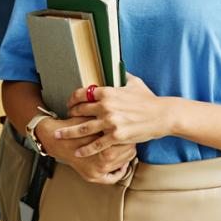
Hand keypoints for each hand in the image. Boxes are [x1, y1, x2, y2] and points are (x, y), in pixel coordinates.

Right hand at [36, 116, 136, 184]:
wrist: (56, 140)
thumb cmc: (76, 127)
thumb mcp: (96, 121)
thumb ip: (112, 123)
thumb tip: (129, 120)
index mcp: (105, 153)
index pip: (128, 145)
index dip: (130, 135)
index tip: (131, 129)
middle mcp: (102, 166)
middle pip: (128, 155)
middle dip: (129, 145)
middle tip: (130, 137)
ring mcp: (96, 174)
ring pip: (122, 165)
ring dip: (125, 156)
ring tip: (126, 146)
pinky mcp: (91, 177)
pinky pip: (112, 178)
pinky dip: (118, 171)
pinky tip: (121, 163)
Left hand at [57, 73, 173, 158]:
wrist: (162, 115)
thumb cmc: (148, 99)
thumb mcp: (135, 83)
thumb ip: (122, 76)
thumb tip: (116, 68)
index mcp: (108, 92)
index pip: (82, 93)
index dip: (73, 99)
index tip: (70, 104)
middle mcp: (106, 106)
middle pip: (79, 110)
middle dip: (70, 115)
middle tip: (66, 119)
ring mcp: (110, 122)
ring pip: (82, 128)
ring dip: (69, 133)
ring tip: (59, 136)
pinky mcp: (115, 136)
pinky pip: (96, 144)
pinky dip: (85, 149)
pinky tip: (78, 152)